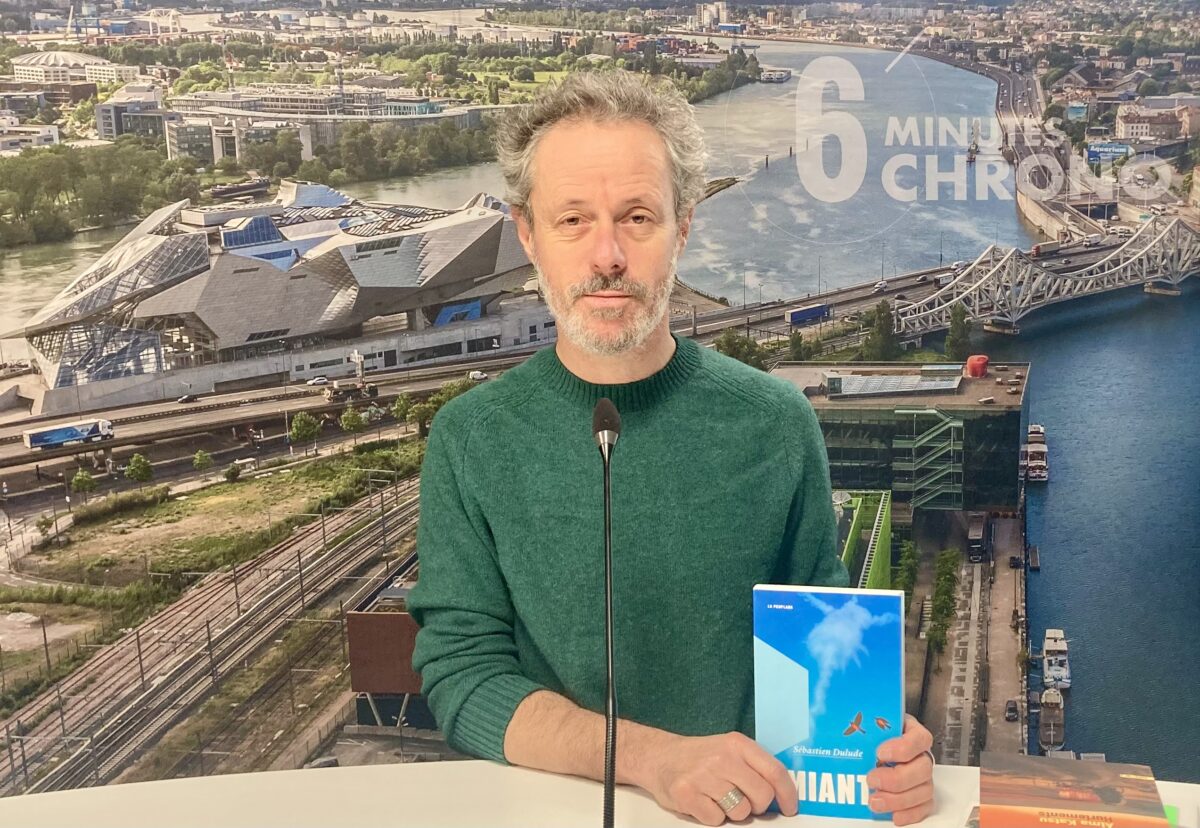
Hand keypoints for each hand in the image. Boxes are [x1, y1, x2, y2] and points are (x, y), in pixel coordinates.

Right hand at [633, 731, 797, 825]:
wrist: (658, 756)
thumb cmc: (699, 757)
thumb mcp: (728, 749)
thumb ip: (753, 766)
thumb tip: (781, 795)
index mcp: (737, 744)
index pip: (774, 771)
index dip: (787, 794)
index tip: (790, 808)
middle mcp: (722, 758)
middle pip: (761, 796)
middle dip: (757, 806)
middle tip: (745, 801)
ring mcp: (703, 776)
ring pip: (740, 812)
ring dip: (732, 812)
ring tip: (717, 797)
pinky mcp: (686, 794)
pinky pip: (716, 820)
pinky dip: (712, 817)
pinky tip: (703, 801)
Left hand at [867, 714, 935, 824]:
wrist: (871, 747)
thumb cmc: (870, 734)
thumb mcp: (864, 722)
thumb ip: (856, 724)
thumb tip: (829, 726)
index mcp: (909, 732)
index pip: (919, 738)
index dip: (903, 748)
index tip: (880, 753)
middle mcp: (920, 754)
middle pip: (922, 768)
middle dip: (896, 778)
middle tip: (872, 780)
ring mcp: (922, 776)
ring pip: (923, 790)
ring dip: (898, 800)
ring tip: (875, 801)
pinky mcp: (921, 795)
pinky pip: (923, 807)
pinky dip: (909, 813)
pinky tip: (893, 814)